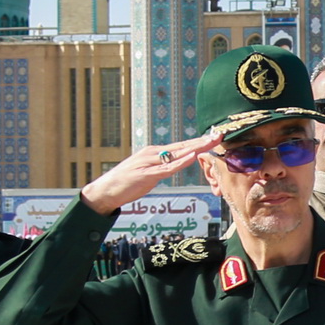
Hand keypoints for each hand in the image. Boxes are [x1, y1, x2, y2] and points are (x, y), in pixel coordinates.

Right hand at [83, 136, 219, 213]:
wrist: (105, 191)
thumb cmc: (126, 184)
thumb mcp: (149, 174)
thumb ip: (162, 169)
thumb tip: (175, 166)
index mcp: (154, 153)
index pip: (181, 146)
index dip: (198, 142)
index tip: (214, 137)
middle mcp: (153, 153)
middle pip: (182, 146)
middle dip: (202, 141)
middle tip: (220, 134)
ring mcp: (149, 163)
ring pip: (177, 154)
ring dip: (196, 147)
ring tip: (211, 141)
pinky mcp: (146, 174)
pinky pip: (166, 168)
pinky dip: (180, 162)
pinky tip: (191, 156)